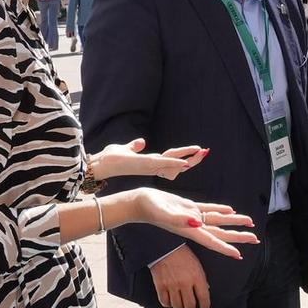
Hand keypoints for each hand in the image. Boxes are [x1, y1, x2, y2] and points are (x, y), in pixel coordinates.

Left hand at [93, 138, 207, 181]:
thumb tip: (141, 141)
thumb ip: (135, 146)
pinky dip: (176, 163)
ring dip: (190, 159)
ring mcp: (151, 166)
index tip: (196, 151)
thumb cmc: (111, 158)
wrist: (101, 163)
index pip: (172, 158)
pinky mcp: (146, 164)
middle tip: (206, 152)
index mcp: (150, 162)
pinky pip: (164, 163)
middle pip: (178, 163)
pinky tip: (186, 162)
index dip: (184, 155)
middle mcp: (153, 166)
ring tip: (202, 154)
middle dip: (193, 158)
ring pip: (175, 163)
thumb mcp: (126, 149)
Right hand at [121, 188, 259, 259]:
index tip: (239, 254)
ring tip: (250, 223)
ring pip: (218, 220)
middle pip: (220, 233)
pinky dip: (220, 210)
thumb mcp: (163, 212)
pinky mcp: (189, 206)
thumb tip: (196, 222)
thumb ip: (179, 218)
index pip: (212, 241)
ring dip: (234, 222)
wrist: (138, 202)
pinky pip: (209, 209)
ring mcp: (192, 216)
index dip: (225, 248)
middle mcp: (193, 225)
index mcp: (189, 229)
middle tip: (256, 239)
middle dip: (238, 236)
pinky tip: (230, 210)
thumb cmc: (148, 208)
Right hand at [150, 244, 210, 307]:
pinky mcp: (161, 286)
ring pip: (177, 306)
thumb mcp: (197, 264)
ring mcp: (172, 285)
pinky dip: (168, 303)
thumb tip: (206, 290)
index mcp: (197, 277)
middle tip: (190, 305)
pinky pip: (165, 302)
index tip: (204, 307)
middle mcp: (185, 283)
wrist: (165, 247)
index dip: (205, 305)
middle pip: (190, 306)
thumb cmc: (183, 255)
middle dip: (191, 307)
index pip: (204, 298)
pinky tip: (170, 299)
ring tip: (180, 301)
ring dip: (179, 305)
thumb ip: (201, 278)